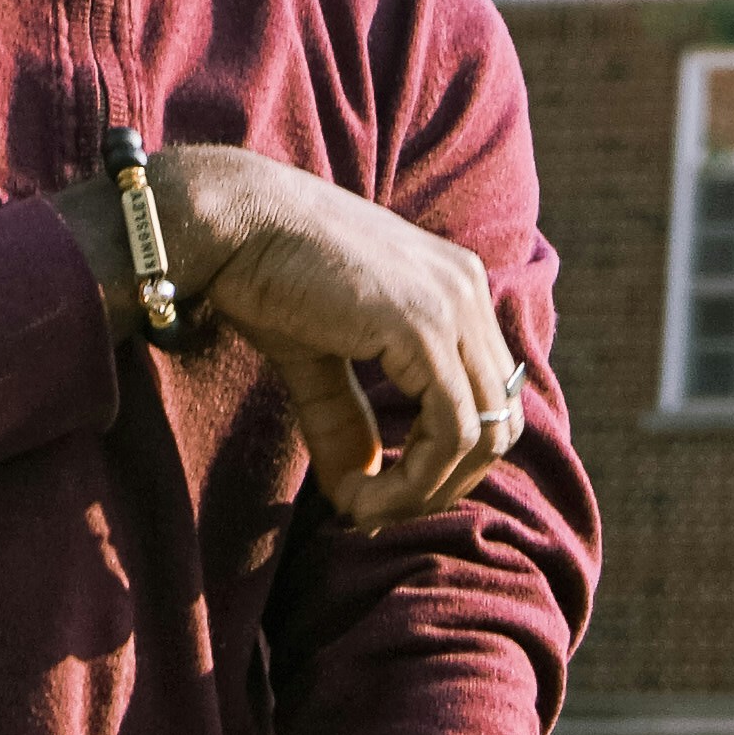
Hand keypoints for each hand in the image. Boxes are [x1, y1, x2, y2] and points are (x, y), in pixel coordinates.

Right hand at [64, 145, 525, 531]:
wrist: (233, 223)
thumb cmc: (264, 275)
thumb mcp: (319, 359)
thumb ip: (348, 421)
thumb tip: (359, 495)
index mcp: (454, 286)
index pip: (489, 396)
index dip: (446, 463)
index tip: (382, 494)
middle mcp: (467, 289)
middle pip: (501, 422)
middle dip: (444, 484)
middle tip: (377, 511)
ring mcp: (453, 305)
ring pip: (483, 436)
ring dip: (425, 492)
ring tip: (362, 508)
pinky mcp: (424, 328)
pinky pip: (449, 433)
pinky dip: (411, 482)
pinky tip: (357, 497)